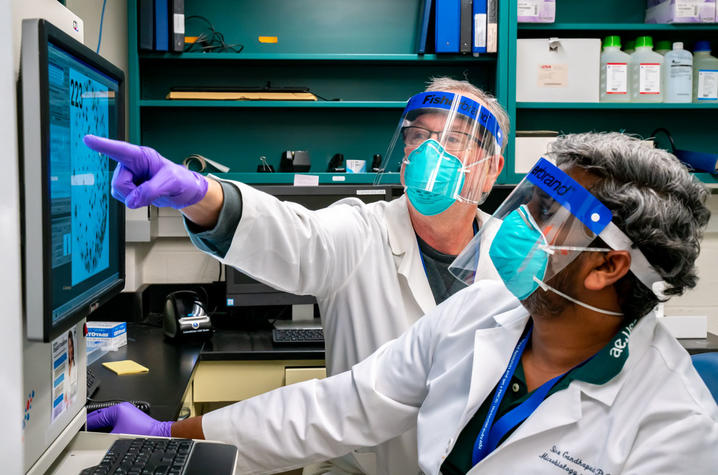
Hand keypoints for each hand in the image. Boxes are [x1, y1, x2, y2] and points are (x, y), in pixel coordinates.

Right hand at [83, 135, 207, 208]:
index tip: (87, 139)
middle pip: (118, 182)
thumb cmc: (181, 181)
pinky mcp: (129, 186)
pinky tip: (146, 196)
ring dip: (134, 198)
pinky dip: (134, 201)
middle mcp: (131, 164)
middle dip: (133, 192)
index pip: (120, 150)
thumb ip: (151, 191)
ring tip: (151, 192)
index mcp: (142, 156)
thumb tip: (131, 201)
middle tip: (153, 191)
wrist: (184, 192)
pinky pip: (123, 198)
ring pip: (118, 191)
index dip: (103, 145)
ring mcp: (129, 175)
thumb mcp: (171, 183)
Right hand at [86, 402, 172, 436]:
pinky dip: (108, 426)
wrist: (156, 433)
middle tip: (83, 431)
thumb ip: (102, 435)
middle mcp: (122, 407)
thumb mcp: (115, 435)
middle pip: (100, 415)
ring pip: (107, 418)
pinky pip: (114, 420)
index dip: (86, 424)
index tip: (78, 429)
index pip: (95, 416)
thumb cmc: (140, 432)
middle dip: (92, 423)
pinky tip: (105, 433)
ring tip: (92, 433)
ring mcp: (126, 411)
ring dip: (100, 425)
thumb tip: (92, 438)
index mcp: (117, 409)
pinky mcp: (130, 417)